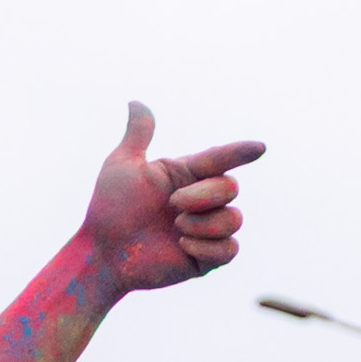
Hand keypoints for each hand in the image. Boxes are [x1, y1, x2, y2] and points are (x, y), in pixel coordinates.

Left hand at [84, 101, 261, 293]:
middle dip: (203, 195)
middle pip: (231, 188)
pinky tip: (183, 245)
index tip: (259, 148)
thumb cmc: (109, 209)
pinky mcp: (205, 259)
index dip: (240, 152)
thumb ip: (139, 135)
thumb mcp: (122, 166)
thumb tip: (136, 102)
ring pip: (234, 220)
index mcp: (188, 175)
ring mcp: (206, 230)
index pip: (222, 159)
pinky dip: (208, 246)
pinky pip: (229, 250)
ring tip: (175, 228)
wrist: (102, 253)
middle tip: (172, 205)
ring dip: (204, 223)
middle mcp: (202, 200)